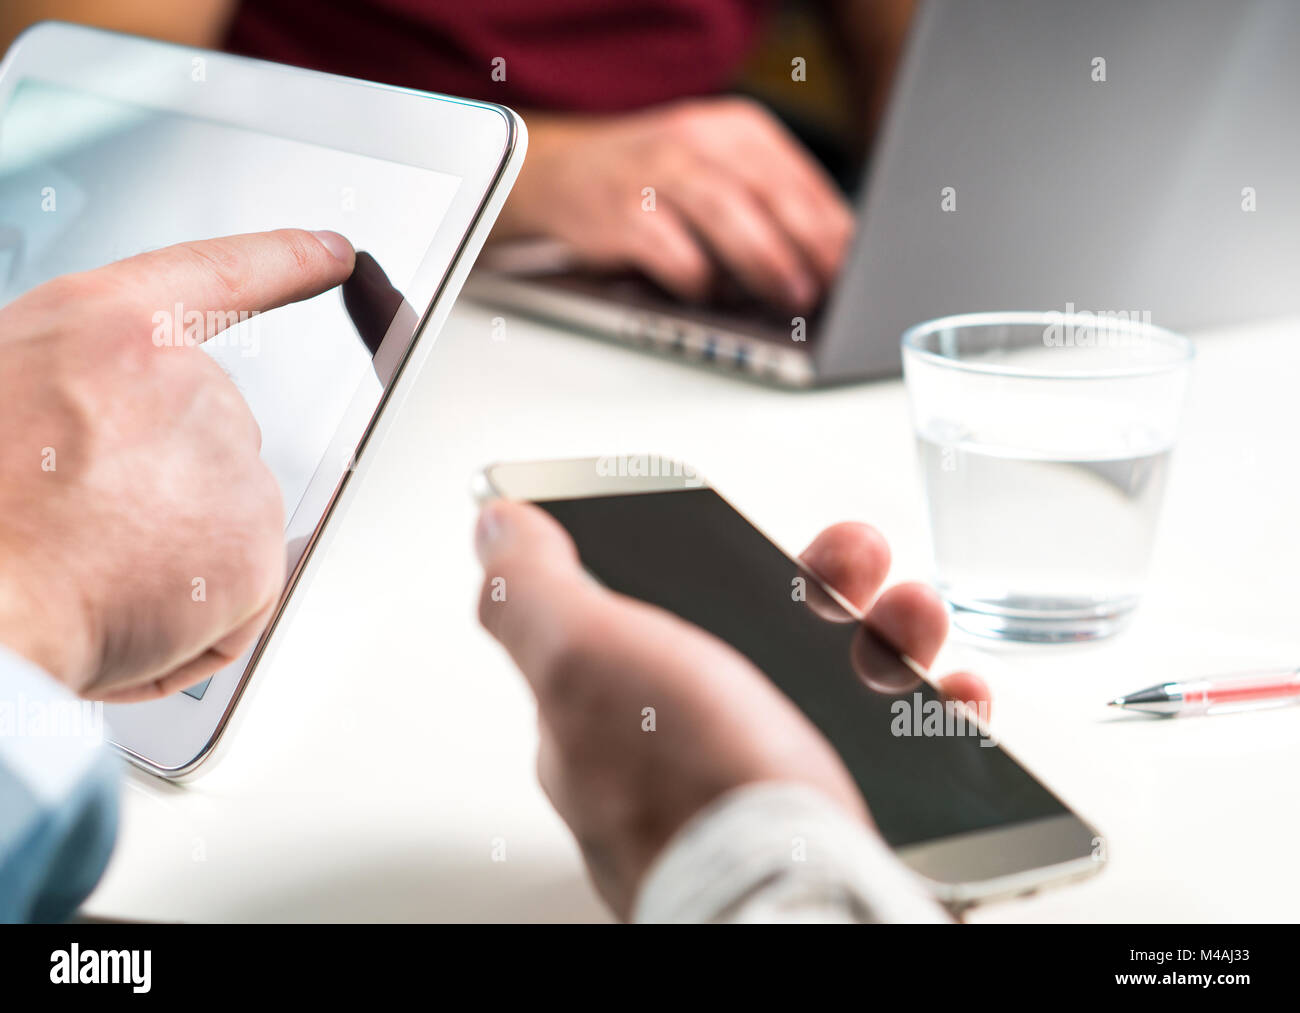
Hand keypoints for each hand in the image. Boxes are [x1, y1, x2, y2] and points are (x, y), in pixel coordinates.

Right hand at [0, 229, 354, 699]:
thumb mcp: (8, 384)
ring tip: (89, 568)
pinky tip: (129, 612)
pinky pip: (238, 589)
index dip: (283, 261)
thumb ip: (77, 384)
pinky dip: (195, 617)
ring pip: (223, 518)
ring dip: (173, 552)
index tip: (331, 254)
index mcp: (106, 329)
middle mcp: (187, 383)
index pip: (220, 275)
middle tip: (80, 519)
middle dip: (161, 483)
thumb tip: (100, 422)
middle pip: (212, 435)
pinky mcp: (255, 545)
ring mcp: (231, 464)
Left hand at [474, 499, 989, 917]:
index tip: (757, 534)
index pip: (652, 623)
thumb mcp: (587, 661)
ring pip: (830, 693)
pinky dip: (927, 715)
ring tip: (914, 616)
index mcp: (614, 722)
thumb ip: (536, 593)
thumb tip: (496, 529)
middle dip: (816, 588)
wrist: (803, 906)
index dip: (707, 563)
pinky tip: (948, 696)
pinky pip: (889, 758)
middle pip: (754, 649)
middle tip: (858, 561)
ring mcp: (764, 796)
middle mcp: (686, 763)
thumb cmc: (695, 795)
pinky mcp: (837, 827)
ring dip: (881, 636)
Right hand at [493, 97, 854, 310]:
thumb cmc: (655, 184)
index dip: (833, 229)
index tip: (855, 270)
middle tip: (831, 288)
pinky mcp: (621, 211)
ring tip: (791, 297)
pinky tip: (711, 295)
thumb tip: (829, 262)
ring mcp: (658, 171)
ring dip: (767, 261)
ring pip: (728, 215)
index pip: (801, 180)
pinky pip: (672, 251)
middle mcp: (700, 140)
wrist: (560, 172)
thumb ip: (769, 206)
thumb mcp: (718, 173)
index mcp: (738, 129)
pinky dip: (698, 280)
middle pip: (771, 192)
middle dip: (810, 246)